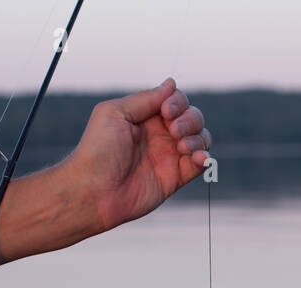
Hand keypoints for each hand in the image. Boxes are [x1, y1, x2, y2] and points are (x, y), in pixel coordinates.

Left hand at [64, 78, 211, 232]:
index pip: (175, 101)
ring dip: (198, 137)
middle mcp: (159, 135)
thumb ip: (146, 98)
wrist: (94, 191)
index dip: (177, 102)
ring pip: (200, 138)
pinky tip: (198, 157)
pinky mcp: (175, 178)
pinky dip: (205, 157)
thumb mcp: (116, 112)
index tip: (166, 112)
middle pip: (192, 117)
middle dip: (189, 119)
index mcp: (145, 117)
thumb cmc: (98, 150)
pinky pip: (200, 164)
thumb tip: (171, 84)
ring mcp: (168, 156)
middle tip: (173, 131)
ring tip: (182, 147)